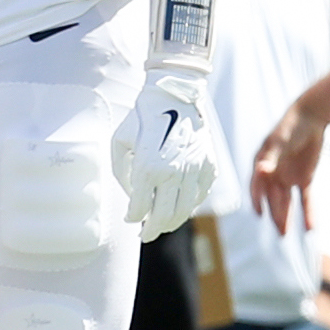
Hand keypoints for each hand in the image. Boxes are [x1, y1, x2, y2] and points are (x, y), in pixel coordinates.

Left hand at [111, 71, 221, 242]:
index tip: (130, 219)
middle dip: (152, 230)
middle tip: (146, 234)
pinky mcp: (209, 166)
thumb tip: (133, 194)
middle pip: (164, 217)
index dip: (132, 218)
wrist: (175, 95)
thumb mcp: (120, 142)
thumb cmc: (144, 117)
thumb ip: (122, 173)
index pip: (140, 208)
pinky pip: (200, 195)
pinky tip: (181, 204)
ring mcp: (195, 170)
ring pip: (185, 210)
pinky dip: (190, 204)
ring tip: (163, 224)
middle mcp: (174, 173)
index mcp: (149, 168)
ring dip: (172, 221)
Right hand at [251, 97, 328, 235]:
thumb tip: (259, 170)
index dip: (257, 199)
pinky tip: (311, 227)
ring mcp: (289, 177)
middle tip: (280, 232)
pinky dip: (308, 213)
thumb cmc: (291, 126)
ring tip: (286, 235)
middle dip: (276, 215)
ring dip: (287, 218)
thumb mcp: (279, 141)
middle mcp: (273, 173)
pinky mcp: (305, 179)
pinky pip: (306, 200)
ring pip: (287, 203)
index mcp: (262, 163)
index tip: (259, 213)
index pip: (257, 185)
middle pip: (273, 198)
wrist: (313, 117)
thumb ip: (270, 157)